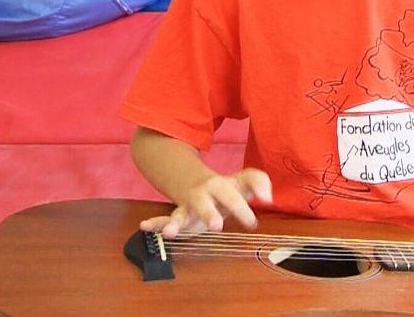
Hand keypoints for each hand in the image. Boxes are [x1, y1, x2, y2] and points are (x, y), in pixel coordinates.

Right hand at [140, 168, 272, 238]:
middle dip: (209, 214)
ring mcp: (187, 206)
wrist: (192, 179)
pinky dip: (154, 223)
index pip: (233, 198)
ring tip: (170, 233)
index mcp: (220, 186)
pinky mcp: (178, 215)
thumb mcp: (243, 180)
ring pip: (180, 214)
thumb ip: (259, 182)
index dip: (243, 210)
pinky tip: (144, 226)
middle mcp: (201, 196)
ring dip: (175, 224)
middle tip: (216, 226)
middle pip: (205, 205)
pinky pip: (164, 218)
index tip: (252, 223)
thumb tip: (268, 197)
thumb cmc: (225, 185)